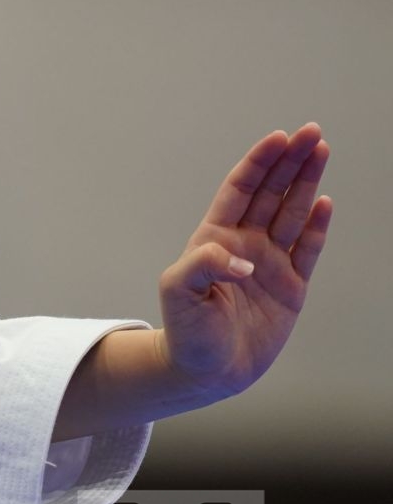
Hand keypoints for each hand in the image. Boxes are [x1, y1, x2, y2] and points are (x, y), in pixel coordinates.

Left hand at [156, 123, 333, 403]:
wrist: (206, 371)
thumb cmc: (185, 330)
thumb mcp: (180, 292)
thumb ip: (203, 266)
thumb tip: (243, 261)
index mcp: (214, 239)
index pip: (240, 191)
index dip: (259, 163)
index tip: (279, 138)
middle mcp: (243, 245)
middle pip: (271, 193)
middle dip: (290, 162)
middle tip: (312, 132)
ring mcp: (269, 264)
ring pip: (292, 214)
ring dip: (307, 183)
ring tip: (321, 150)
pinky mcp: (290, 288)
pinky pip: (307, 250)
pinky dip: (317, 226)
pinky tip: (324, 202)